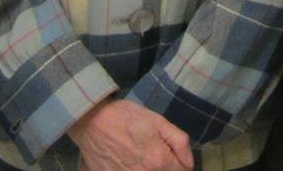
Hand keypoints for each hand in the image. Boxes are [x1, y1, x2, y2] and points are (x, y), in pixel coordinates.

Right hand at [69, 99, 192, 170]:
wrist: (93, 121)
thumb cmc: (127, 117)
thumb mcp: (159, 121)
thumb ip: (180, 142)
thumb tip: (189, 163)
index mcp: (159, 161)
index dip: (182, 164)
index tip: (176, 156)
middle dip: (166, 168)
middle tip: (158, 156)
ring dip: (151, 170)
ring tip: (143, 157)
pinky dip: (134, 170)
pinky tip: (130, 162)